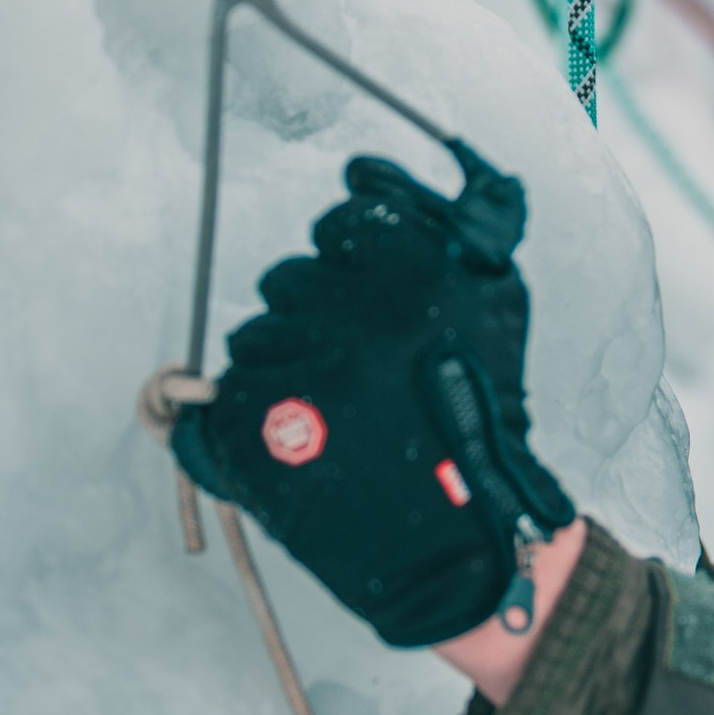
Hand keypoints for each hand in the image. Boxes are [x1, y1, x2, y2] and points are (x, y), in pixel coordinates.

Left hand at [170, 153, 576, 647]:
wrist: (462, 542)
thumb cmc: (480, 420)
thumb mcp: (492, 302)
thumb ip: (439, 224)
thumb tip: (359, 172)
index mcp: (413, 272)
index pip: (339, 224)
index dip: (350, 265)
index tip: (370, 306)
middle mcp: (354, 316)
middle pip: (288, 280)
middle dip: (314, 319)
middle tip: (359, 374)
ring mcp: (299, 375)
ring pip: (251, 339)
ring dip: (283, 369)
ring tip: (334, 416)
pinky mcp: (254, 432)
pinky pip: (221, 399)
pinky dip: (249, 422)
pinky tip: (301, 443)